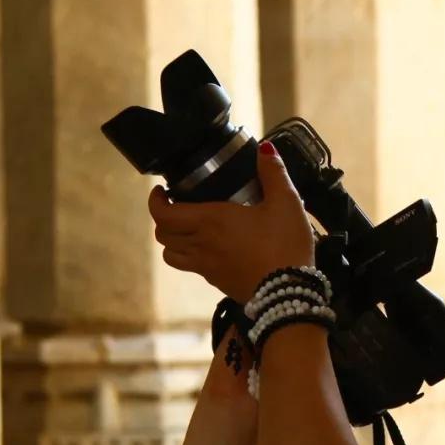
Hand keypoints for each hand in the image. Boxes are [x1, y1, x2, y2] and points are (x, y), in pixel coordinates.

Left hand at [149, 143, 316, 305]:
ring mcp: (207, 268)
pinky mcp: (218, 284)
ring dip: (172, 240)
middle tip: (176, 206)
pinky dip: (191, 257)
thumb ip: (274, 173)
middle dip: (163, 218)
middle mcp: (201, 245)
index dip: (154, 202)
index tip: (161, 192)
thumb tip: (265, 149)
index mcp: (210, 221)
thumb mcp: (286, 203)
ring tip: (187, 229)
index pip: (162, 214)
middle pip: (163, 235)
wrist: (289, 295)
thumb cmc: (285, 245)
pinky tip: (211, 249)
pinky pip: (192, 269)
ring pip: (171, 255)